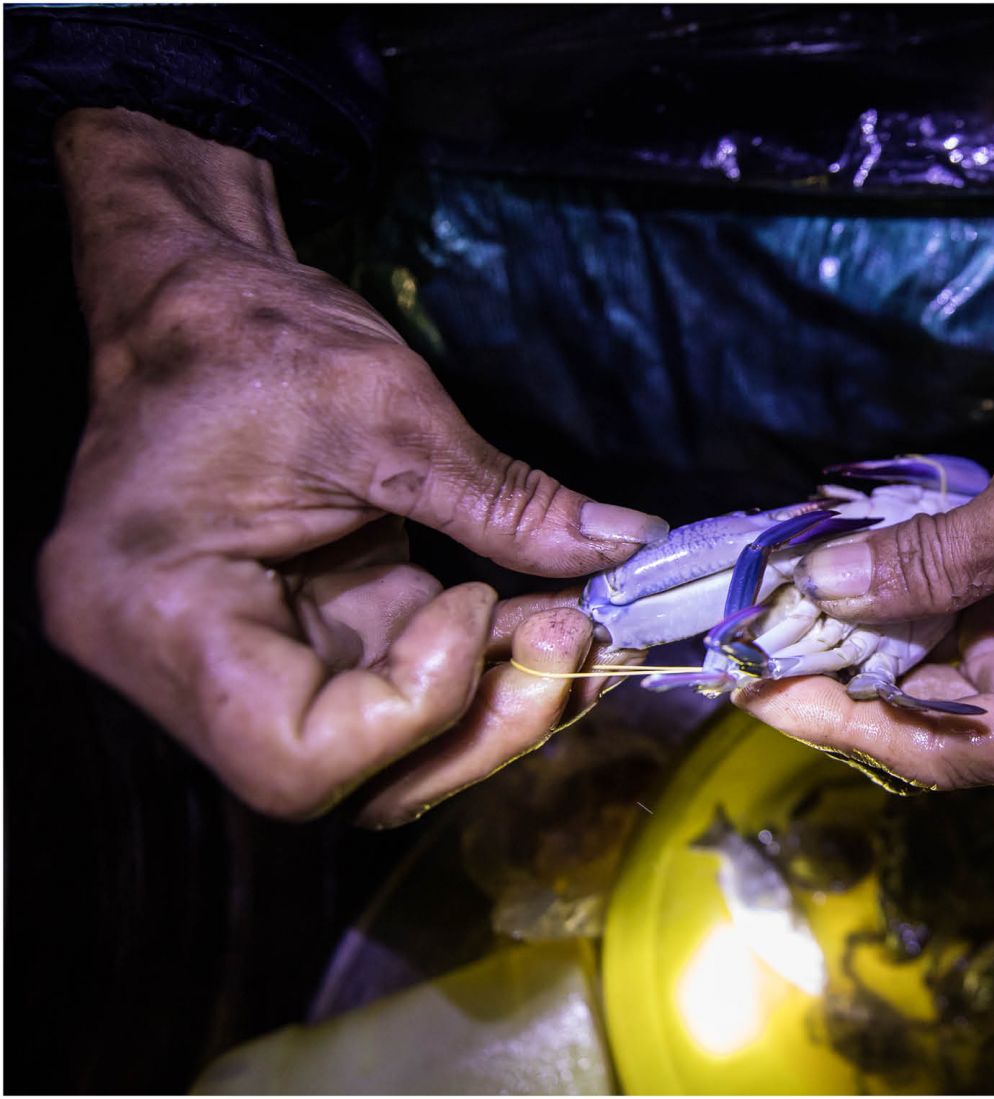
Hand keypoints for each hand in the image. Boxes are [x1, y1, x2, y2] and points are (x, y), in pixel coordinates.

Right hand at [39, 109, 665, 823]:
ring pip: (387, 751)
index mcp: (160, 618)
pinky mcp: (306, 636)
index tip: (476, 604)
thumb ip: (506, 503)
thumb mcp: (385, 411)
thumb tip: (629, 546)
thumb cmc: (249, 336)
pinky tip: (548, 617)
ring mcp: (250, 661)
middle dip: (482, 725)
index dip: (415, 708)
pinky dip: (480, 664)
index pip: (296, 755)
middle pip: (351, 780)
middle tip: (573, 642)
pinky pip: (399, 688)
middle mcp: (185, 669)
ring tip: (576, 624)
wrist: (194, 300)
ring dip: (497, 702)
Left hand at [736, 309, 993, 787]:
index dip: (844, 723)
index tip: (758, 692)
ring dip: (849, 635)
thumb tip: (818, 590)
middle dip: (834, 675)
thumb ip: (926, 564)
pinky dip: (884, 600)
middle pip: (925, 717)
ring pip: (922, 672)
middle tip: (742, 642)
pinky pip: (939, 628)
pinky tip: (823, 576)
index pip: (945, 750)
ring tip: (766, 607)